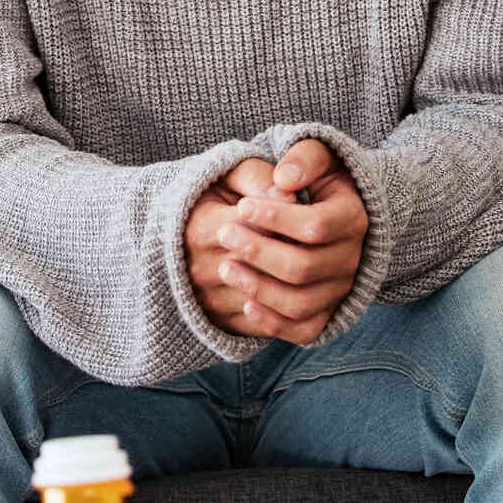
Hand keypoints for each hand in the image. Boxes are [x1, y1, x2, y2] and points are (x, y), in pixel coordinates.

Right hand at [186, 157, 296, 339]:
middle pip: (261, 266)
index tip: (299, 203)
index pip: (252, 228)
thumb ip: (259, 179)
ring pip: (268, 299)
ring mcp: (211, 301)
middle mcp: (199, 270)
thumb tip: (288, 193)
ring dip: (298, 281)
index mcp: (197, 230)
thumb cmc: (218, 197)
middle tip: (313, 235)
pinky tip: (305, 285)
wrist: (189, 234)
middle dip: (293, 249)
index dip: (284, 216)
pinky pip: (269, 326)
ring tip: (309, 257)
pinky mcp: (224, 324)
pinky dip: (293, 309)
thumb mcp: (233, 176)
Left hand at [221, 138, 368, 344]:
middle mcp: (352, 259)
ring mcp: (340, 289)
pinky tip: (245, 304)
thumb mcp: (317, 156)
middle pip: (304, 267)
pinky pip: (305, 329)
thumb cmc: (316, 179)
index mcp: (353, 218)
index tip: (242, 206)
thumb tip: (284, 179)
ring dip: (259, 288)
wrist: (331, 212)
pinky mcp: (327, 311)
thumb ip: (304, 158)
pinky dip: (274, 322)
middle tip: (224, 233)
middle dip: (259, 251)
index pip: (315, 226)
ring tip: (226, 267)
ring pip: (301, 302)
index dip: (276, 218)